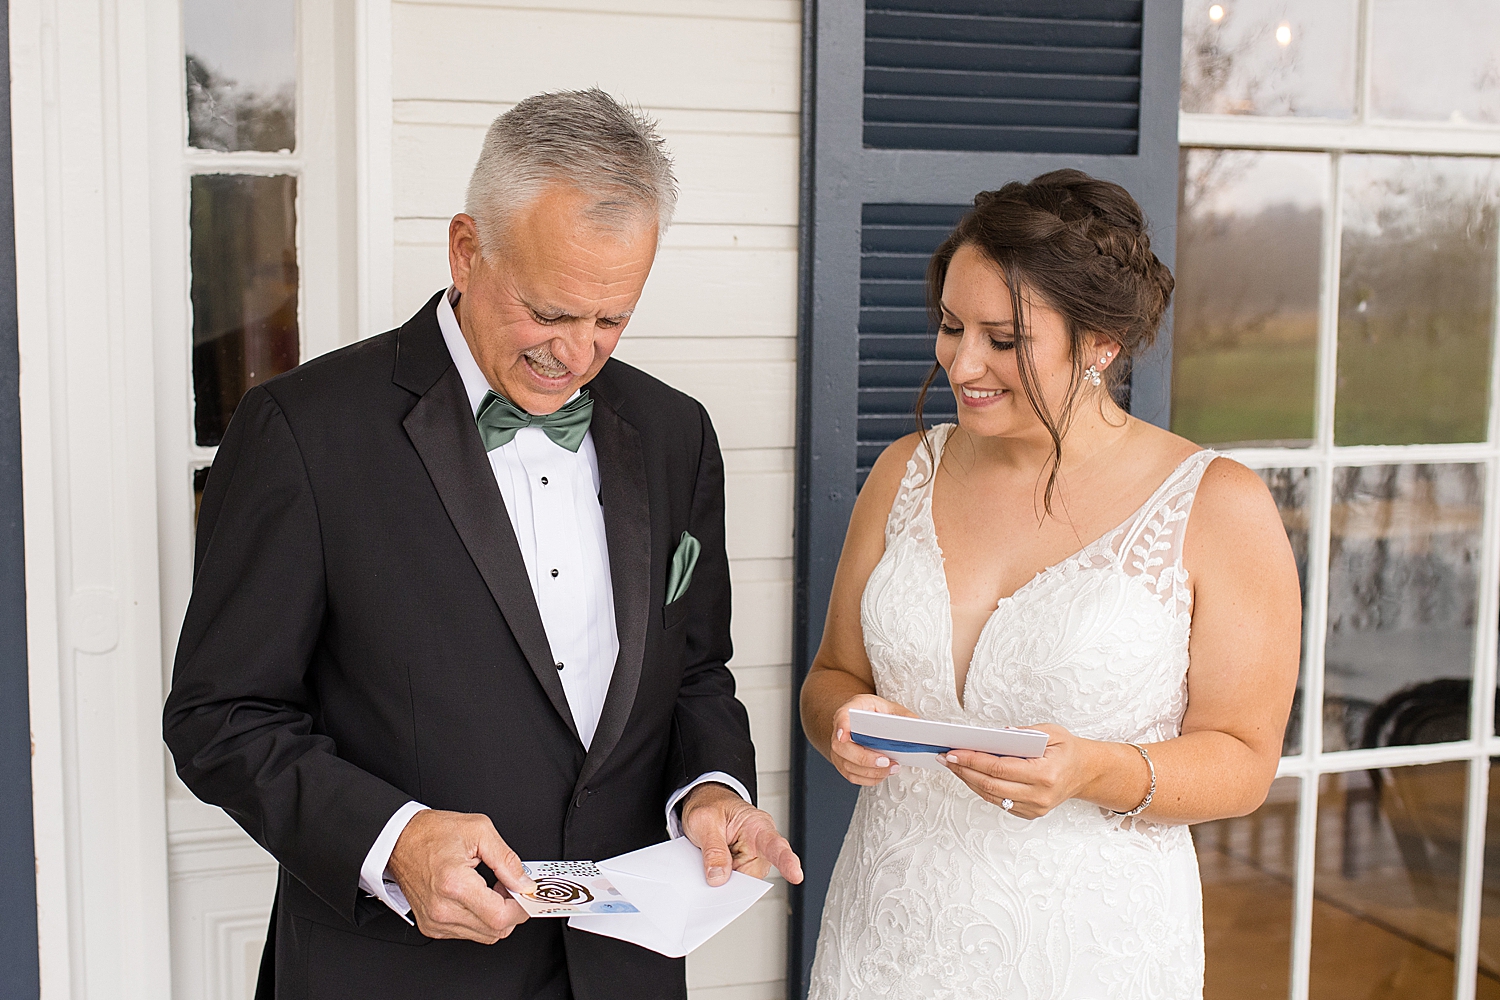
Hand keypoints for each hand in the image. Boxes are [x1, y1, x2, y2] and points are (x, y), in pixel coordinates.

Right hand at [387, 809, 536, 942]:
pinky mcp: (432, 927)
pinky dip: (480, 919)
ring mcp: (436, 922)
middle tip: (508, 886)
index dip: (521, 907)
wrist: (399, 840)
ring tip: (490, 888)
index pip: (500, 916)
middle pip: (496, 931)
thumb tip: (525, 883)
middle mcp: (443, 909)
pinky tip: (477, 897)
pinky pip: (469, 933)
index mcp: (454, 885)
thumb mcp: (479, 831)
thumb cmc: (432, 833)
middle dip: (512, 911)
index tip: (525, 893)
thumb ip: (507, 860)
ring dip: (496, 916)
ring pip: (485, 936)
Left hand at [680, 782, 803, 886]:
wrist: (706, 804)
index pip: (775, 845)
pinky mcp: (740, 870)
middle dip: (734, 878)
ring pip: (742, 884)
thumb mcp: (704, 820)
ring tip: (708, 858)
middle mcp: (760, 846)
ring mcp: (751, 860)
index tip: (796, 875)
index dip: (787, 861)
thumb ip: (713, 848)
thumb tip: (719, 877)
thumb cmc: (711, 806)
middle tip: (712, 868)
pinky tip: (710, 866)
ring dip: (723, 878)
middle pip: (754, 875)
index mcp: (757, 825)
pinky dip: (719, 880)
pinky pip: (732, 884)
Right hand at [828, 693, 915, 785]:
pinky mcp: (843, 764)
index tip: (845, 735)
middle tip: (886, 761)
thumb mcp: (888, 707)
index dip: (842, 726)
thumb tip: (917, 724)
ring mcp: (839, 751)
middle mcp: (839, 732)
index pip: (841, 716)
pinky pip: (853, 776)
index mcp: (850, 711)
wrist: (860, 721)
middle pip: (842, 747)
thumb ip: (901, 715)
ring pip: (848, 765)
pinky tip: (884, 773)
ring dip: (872, 771)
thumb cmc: (873, 713)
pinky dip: (870, 778)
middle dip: (865, 758)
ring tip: (892, 768)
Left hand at [942, 724, 1103, 819]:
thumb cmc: (1067, 750)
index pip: (1000, 768)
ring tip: (953, 765)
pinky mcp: (1029, 813)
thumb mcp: (1051, 732)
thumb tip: (994, 736)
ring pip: (991, 796)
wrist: (1085, 772)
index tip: (954, 752)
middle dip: (964, 771)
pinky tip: (970, 775)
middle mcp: (1040, 795)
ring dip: (968, 780)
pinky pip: (998, 802)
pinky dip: (981, 788)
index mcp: (1046, 774)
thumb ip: (1024, 733)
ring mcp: (1034, 808)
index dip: (973, 760)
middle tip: (946, 757)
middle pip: (991, 785)